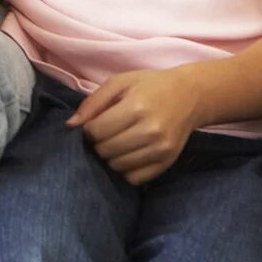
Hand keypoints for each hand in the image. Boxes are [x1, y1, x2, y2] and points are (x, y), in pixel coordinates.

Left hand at [70, 68, 199, 184]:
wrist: (190, 96)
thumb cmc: (150, 86)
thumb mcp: (120, 82)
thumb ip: (93, 102)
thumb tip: (71, 125)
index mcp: (136, 107)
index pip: (96, 131)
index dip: (88, 129)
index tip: (95, 123)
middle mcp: (150, 131)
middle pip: (105, 150)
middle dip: (98, 143)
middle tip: (106, 133)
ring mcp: (161, 149)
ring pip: (117, 166)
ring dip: (111, 156)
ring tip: (118, 141)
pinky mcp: (167, 162)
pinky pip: (135, 178)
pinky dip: (126, 170)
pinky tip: (129, 154)